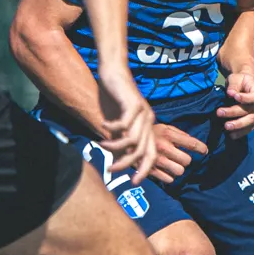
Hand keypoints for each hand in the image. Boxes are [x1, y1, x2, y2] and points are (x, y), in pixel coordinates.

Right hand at [98, 68, 156, 182]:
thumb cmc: (115, 99)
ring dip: (115, 146)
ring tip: (101, 145)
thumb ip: (121, 138)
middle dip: (127, 164)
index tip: (134, 182)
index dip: (145, 170)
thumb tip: (117, 158)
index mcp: (148, 128)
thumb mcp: (120, 122)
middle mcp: (149, 121)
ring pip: (133, 139)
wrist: (115, 72)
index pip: (152, 155)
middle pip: (143, 151)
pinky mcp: (133, 102)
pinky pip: (124, 122)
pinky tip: (103, 125)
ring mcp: (143, 112)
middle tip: (112, 171)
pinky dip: (112, 127)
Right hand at [149, 124, 208, 184]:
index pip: (191, 143)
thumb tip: (195, 143)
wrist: (125, 139)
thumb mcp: (164, 127)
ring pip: (180, 171)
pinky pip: (169, 180)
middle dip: (185, 159)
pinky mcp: (150, 170)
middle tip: (180, 157)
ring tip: (172, 165)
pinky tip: (165, 171)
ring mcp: (156, 160)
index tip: (205, 151)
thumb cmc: (148, 133)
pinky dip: (169, 177)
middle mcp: (164, 147)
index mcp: (168, 134)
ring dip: (178, 169)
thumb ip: (179, 134)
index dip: (201, 148)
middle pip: (187, 161)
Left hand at [217, 69, 253, 134]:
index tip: (234, 96)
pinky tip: (231, 135)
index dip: (245, 98)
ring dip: (238, 125)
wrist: (246, 87)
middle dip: (234, 113)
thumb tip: (230, 93)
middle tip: (219, 113)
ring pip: (250, 122)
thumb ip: (234, 85)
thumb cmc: (240, 82)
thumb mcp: (236, 79)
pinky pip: (249, 129)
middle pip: (249, 111)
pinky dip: (241, 132)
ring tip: (226, 127)